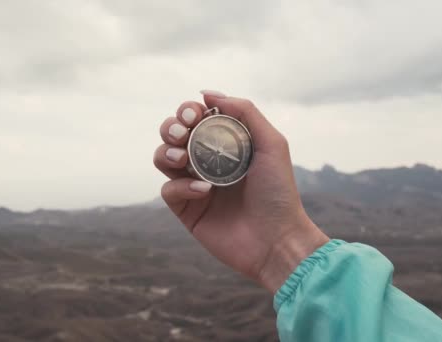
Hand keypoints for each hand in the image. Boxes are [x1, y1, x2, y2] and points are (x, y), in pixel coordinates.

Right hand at [153, 90, 329, 292]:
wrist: (276, 240)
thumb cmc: (278, 192)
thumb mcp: (271, 144)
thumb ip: (244, 112)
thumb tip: (208, 93)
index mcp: (226, 144)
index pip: (196, 119)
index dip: (188, 111)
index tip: (194, 114)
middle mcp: (207, 162)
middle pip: (173, 135)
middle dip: (171, 127)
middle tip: (182, 133)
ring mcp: (194, 185)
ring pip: (163, 158)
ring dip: (167, 152)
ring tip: (182, 158)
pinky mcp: (187, 210)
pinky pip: (168, 191)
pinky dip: (180, 186)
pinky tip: (203, 191)